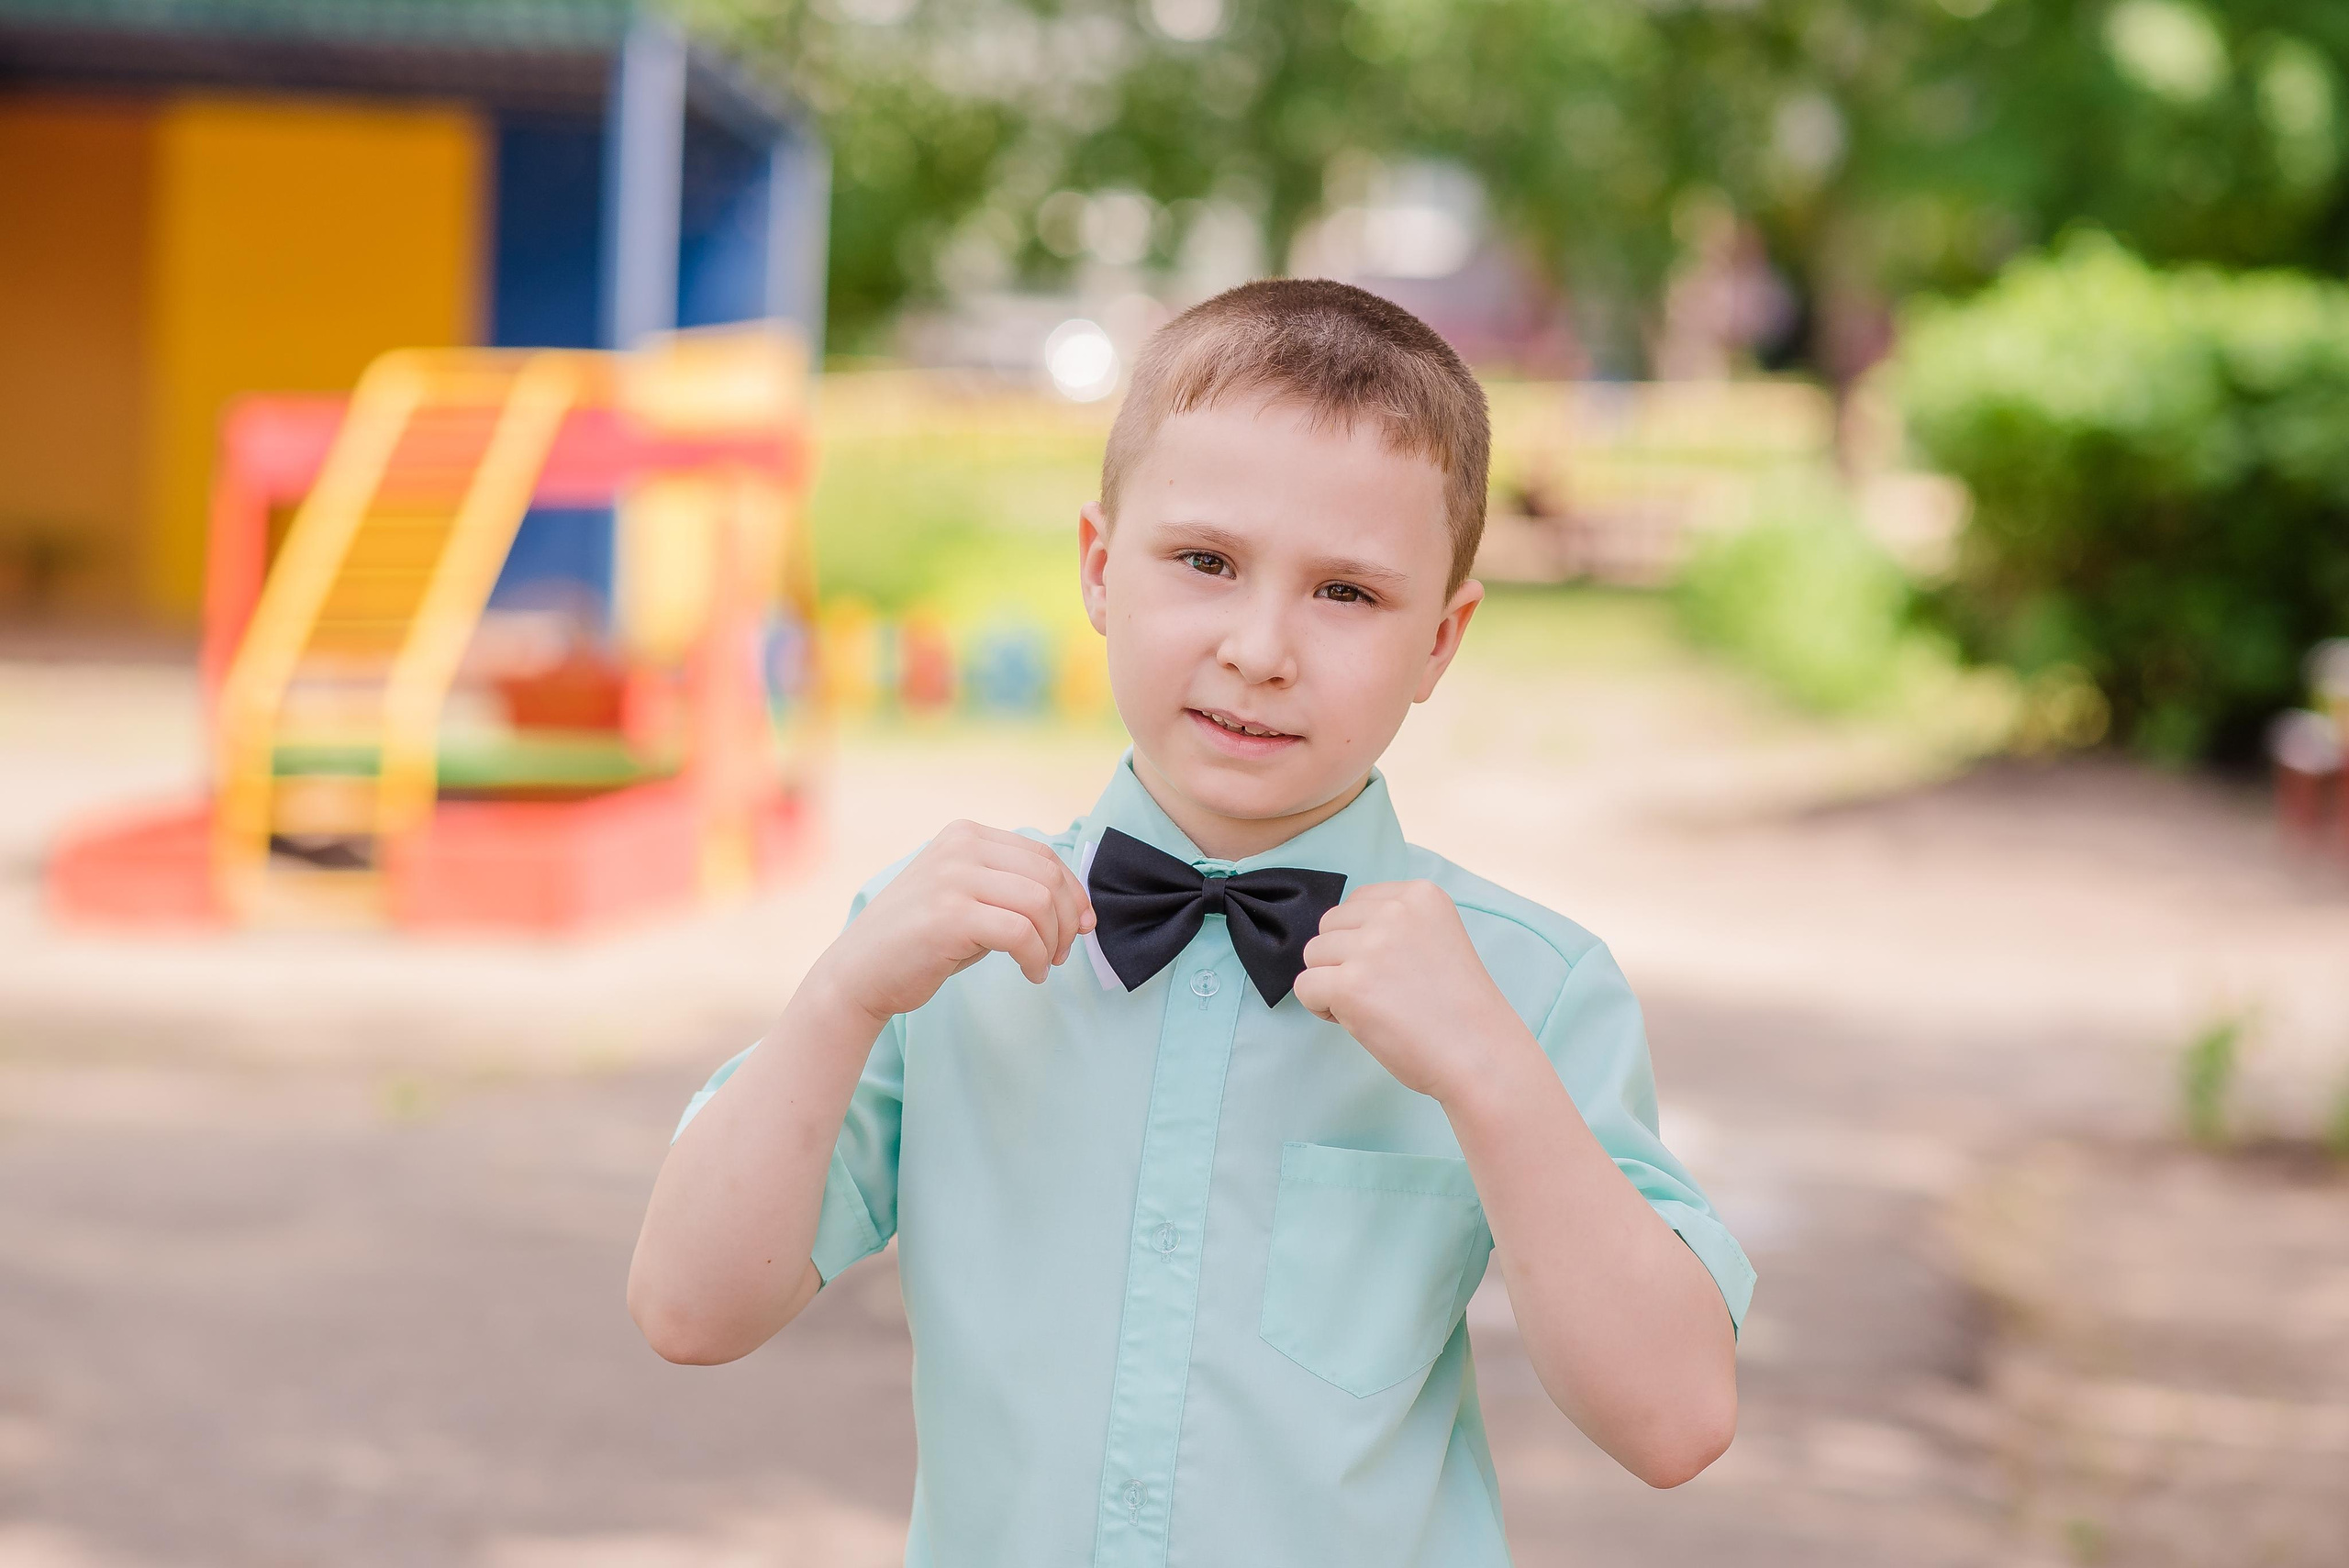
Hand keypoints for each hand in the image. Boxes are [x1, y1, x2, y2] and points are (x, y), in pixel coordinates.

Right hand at [816, 820, 1094, 1024]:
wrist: (858, 973)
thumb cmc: (920, 941)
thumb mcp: (966, 897)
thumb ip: (1011, 889)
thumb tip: (1079, 907)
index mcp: (965, 834)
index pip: (1043, 854)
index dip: (1073, 892)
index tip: (1082, 925)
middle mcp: (960, 847)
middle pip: (1048, 876)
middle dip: (1069, 919)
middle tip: (1063, 952)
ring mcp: (953, 878)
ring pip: (1040, 903)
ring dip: (1053, 941)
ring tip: (1044, 965)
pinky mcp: (950, 916)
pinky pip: (1021, 934)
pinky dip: (1036, 958)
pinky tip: (1031, 974)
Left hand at [1293, 880, 1523, 1100]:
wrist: (1481, 1056)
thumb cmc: (1458, 1010)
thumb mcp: (1435, 940)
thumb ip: (1393, 927)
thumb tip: (1334, 935)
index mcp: (1420, 895)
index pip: (1356, 903)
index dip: (1362, 941)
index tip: (1394, 970)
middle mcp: (1395, 911)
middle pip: (1329, 925)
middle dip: (1342, 960)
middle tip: (1382, 993)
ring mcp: (1371, 946)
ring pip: (1312, 955)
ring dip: (1331, 983)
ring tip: (1373, 1007)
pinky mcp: (1350, 984)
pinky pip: (1304, 987)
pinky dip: (1321, 1008)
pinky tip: (1357, 1021)